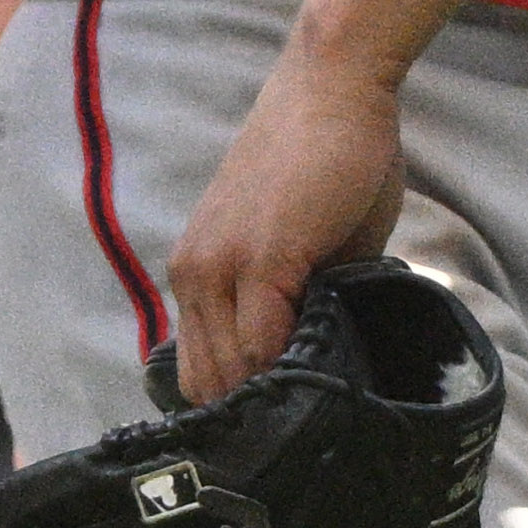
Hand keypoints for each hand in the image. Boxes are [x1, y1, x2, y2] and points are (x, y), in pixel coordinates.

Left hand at [163, 38, 407, 399]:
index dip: (241, 410)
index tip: (282, 432)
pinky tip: (327, 381)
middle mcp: (194, 274)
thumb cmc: (326, 162)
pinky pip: (263, 344)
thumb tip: (314, 363)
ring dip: (275, 399)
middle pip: (209, 385)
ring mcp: (221, 267)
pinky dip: (292, 372)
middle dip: (257, 416)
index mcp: (198, 274)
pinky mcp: (262, 259)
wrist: (333, 91)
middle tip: (306, 436)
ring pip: (231, 374)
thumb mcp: (300, 249)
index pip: (200, 372)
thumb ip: (296, 303)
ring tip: (321, 413)